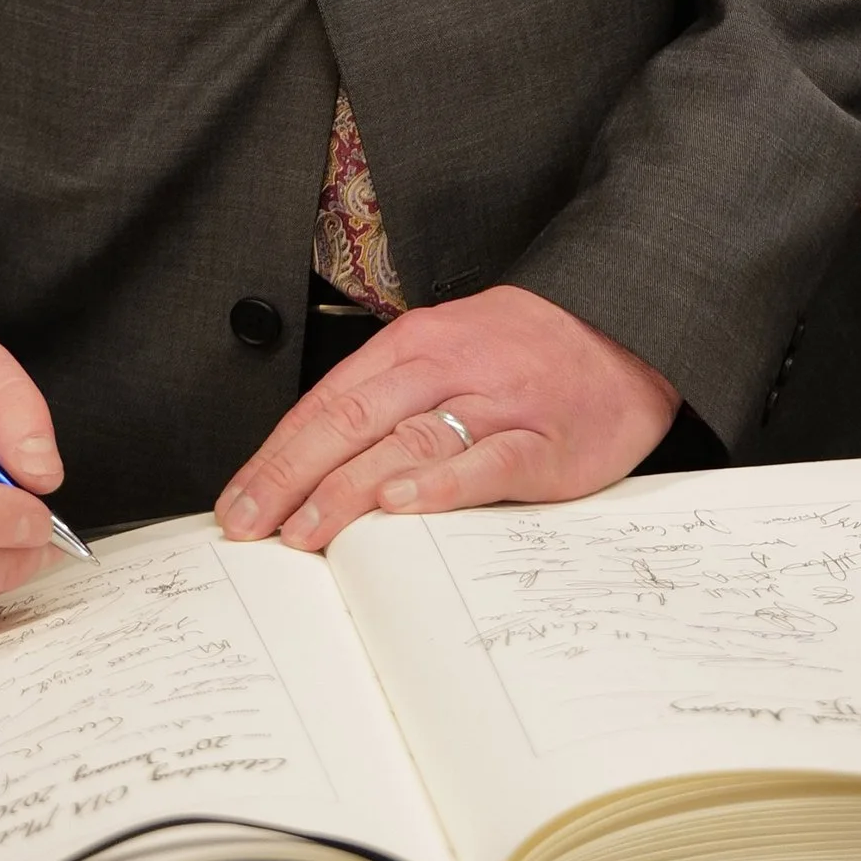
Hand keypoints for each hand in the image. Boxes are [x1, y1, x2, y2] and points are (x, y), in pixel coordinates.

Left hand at [215, 286, 678, 552]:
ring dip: (346, 489)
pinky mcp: (545, 439)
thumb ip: (389, 404)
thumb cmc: (526, 353)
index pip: (326, 403)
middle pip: (351, 421)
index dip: (274, 456)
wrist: (625, 329)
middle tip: (248, 528)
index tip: (235, 506)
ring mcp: (497, 402)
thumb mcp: (448, 356)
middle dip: (290, 477)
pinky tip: (402, 506)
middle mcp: (446, 367)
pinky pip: (488, 461)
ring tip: (304, 532)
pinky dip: (441, 484)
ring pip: (406, 441)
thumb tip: (313, 471)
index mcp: (414, 345)